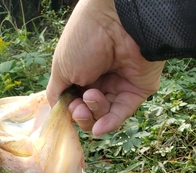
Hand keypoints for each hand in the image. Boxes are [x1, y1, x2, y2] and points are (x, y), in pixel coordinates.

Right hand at [46, 0, 164, 135]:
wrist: (115, 21)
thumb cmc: (84, 40)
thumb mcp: (61, 69)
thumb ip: (57, 94)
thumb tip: (58, 113)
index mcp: (82, 74)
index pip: (75, 103)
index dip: (70, 110)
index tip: (68, 106)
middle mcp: (101, 80)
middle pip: (89, 112)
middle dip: (82, 114)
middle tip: (79, 107)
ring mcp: (120, 86)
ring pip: (104, 114)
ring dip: (94, 112)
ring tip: (91, 97)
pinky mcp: (137, 90)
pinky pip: (122, 113)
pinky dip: (109, 123)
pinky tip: (98, 129)